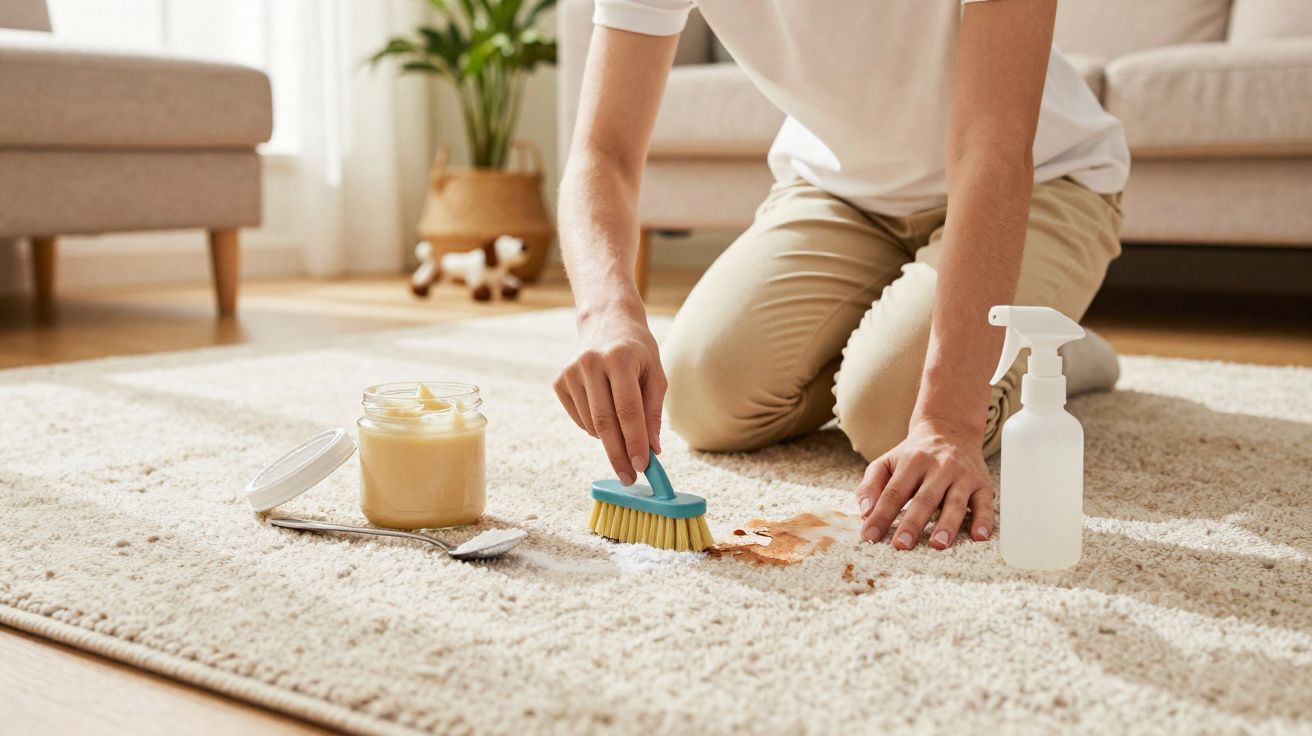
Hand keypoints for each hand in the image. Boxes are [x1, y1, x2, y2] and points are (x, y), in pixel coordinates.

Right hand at [553, 304, 665, 484]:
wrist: (607, 322)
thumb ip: (653, 412)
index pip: (628, 410)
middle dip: (618, 455)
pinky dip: (594, 428)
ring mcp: (571, 372)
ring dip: (610, 439)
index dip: (635, 442)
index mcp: (620, 358)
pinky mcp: (559, 381)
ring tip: (623, 428)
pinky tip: (604, 409)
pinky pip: (579, 420)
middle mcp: (591, 363)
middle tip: (629, 478)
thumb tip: (652, 451)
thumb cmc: (638, 352)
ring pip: (591, 425)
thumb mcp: (655, 375)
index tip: (643, 467)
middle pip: (605, 422)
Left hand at [854, 420, 994, 549]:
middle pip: (924, 499)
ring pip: (955, 502)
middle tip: (901, 546)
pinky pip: (985, 504)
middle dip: (912, 524)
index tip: (870, 536)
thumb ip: (871, 484)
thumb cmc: (914, 454)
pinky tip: (978, 536)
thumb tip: (864, 512)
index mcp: (912, 462)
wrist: (950, 429)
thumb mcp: (887, 461)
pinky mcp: (982, 484)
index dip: (881, 515)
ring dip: (947, 525)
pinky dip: (983, 520)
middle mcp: (939, 468)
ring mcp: (962, 476)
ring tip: (937, 545)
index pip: (893, 493)